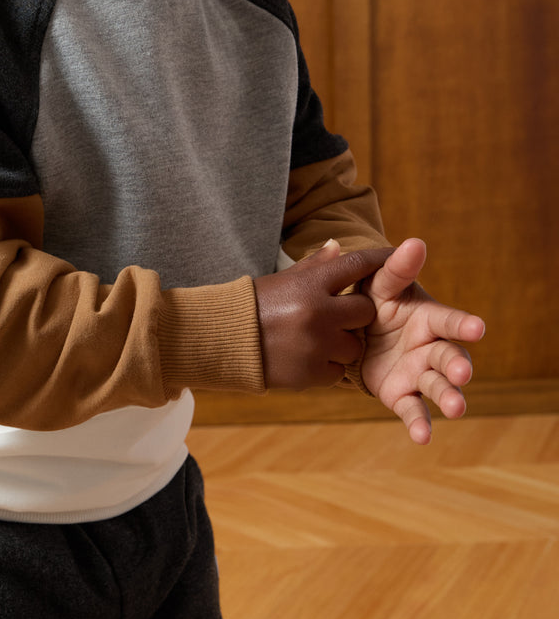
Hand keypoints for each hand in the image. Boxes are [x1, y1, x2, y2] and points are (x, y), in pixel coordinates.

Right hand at [254, 245, 392, 388]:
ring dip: (341, 344)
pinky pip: (337, 371)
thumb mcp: (283, 280)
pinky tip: (305, 358)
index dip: (380, 260)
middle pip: (365, 311)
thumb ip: (314, 266)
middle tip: (337, 316)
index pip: (357, 264)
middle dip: (356, 314)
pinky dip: (326, 367)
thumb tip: (338, 246)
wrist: (222, 340)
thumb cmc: (255, 305)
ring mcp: (316, 344)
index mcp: (310, 283)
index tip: (395, 259)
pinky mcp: (311, 373)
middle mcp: (318, 312)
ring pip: (354, 346)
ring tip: (314, 341)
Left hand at [359, 237, 485, 444]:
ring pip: (439, 387)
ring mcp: (419, 373)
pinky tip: (423, 438)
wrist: (350, 329)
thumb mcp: (380, 284)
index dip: (464, 324)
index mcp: (429, 318)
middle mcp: (431, 348)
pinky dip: (420, 425)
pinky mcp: (402, 394)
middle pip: (451, 358)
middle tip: (462, 373)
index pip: (450, 321)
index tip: (479, 327)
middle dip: (458, 366)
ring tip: (456, 410)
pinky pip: (414, 411)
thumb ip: (397, 269)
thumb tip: (415, 242)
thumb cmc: (373, 301)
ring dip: (450, 397)